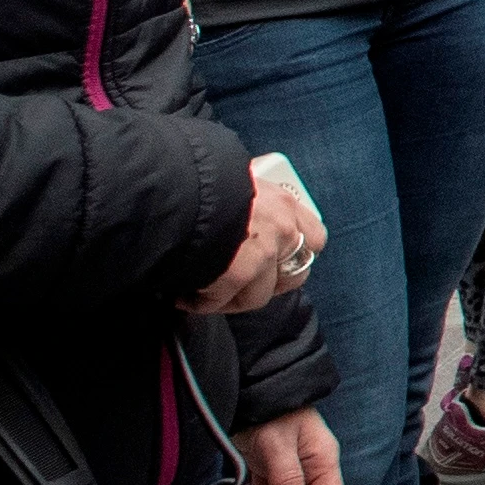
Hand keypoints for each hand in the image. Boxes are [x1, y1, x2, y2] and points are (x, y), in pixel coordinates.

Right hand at [178, 166, 327, 316]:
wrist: (171, 190)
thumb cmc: (195, 181)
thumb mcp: (233, 181)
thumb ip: (247, 203)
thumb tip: (239, 220)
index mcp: (282, 202)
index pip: (313, 237)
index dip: (295, 254)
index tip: (277, 262)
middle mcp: (282, 228)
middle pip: (294, 273)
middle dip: (269, 284)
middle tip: (242, 285)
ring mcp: (263, 254)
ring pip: (257, 295)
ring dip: (232, 298)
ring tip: (207, 295)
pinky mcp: (237, 274)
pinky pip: (220, 301)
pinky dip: (202, 303)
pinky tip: (186, 298)